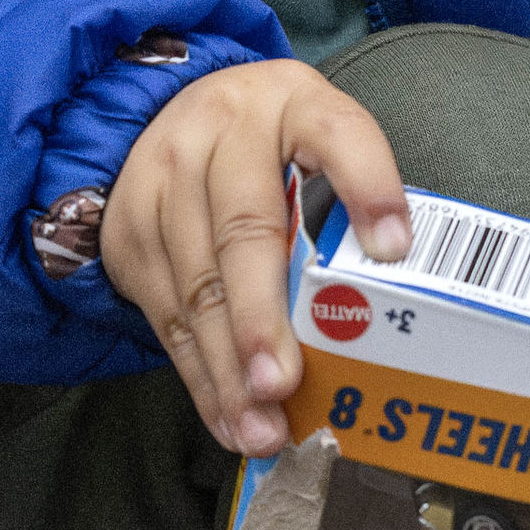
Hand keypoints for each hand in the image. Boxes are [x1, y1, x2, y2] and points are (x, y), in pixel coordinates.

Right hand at [107, 59, 409, 457]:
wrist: (174, 114)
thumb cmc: (274, 142)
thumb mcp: (324, 135)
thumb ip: (357, 194)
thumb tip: (398, 285)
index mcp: (293, 102)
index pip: (339, 134)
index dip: (368, 188)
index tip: (394, 248)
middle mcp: (220, 133)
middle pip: (244, 230)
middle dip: (261, 318)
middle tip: (282, 384)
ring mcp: (164, 182)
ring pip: (196, 286)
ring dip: (228, 369)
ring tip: (261, 426)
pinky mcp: (131, 233)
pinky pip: (166, 316)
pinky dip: (201, 378)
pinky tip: (229, 419)